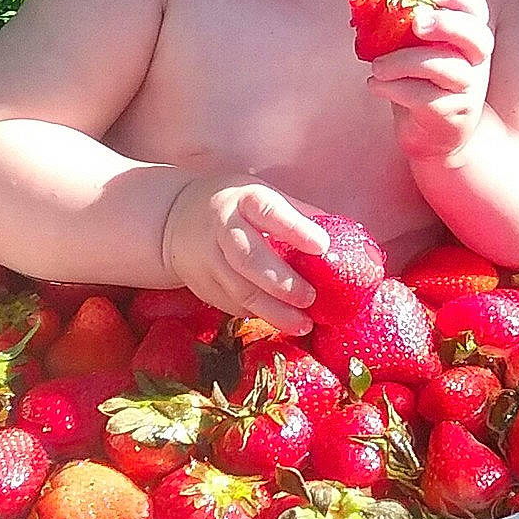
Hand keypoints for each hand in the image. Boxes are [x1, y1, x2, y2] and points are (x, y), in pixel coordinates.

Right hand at [160, 177, 329, 336]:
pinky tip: (280, 321)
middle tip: (311, 298)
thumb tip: (343, 233)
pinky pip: (231, 304)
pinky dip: (257, 314)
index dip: (295, 229)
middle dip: (282, 283)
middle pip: (249, 258)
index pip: (268, 212)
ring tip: (303, 324)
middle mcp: (222, 228)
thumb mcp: (262, 194)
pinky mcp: (201, 285)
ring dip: (272, 311)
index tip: (322, 246)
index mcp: (243, 200)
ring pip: (239, 289)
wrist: (175, 219)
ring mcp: (207, 259)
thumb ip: (298, 213)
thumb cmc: (235, 206)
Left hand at [365, 0, 493, 166]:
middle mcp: (475, 63)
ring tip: (377, 68)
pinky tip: (375, 87)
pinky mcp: (451, 116)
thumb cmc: (421, 85)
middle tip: (415, 22)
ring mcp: (467, 91)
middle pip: (475, 36)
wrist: (433, 139)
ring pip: (444, 67)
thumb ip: (401, 24)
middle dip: (446, 23)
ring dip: (403, 62)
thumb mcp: (413, 51)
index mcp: (467, 39)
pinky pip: (425, 98)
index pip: (475, 9)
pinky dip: (394, 89)